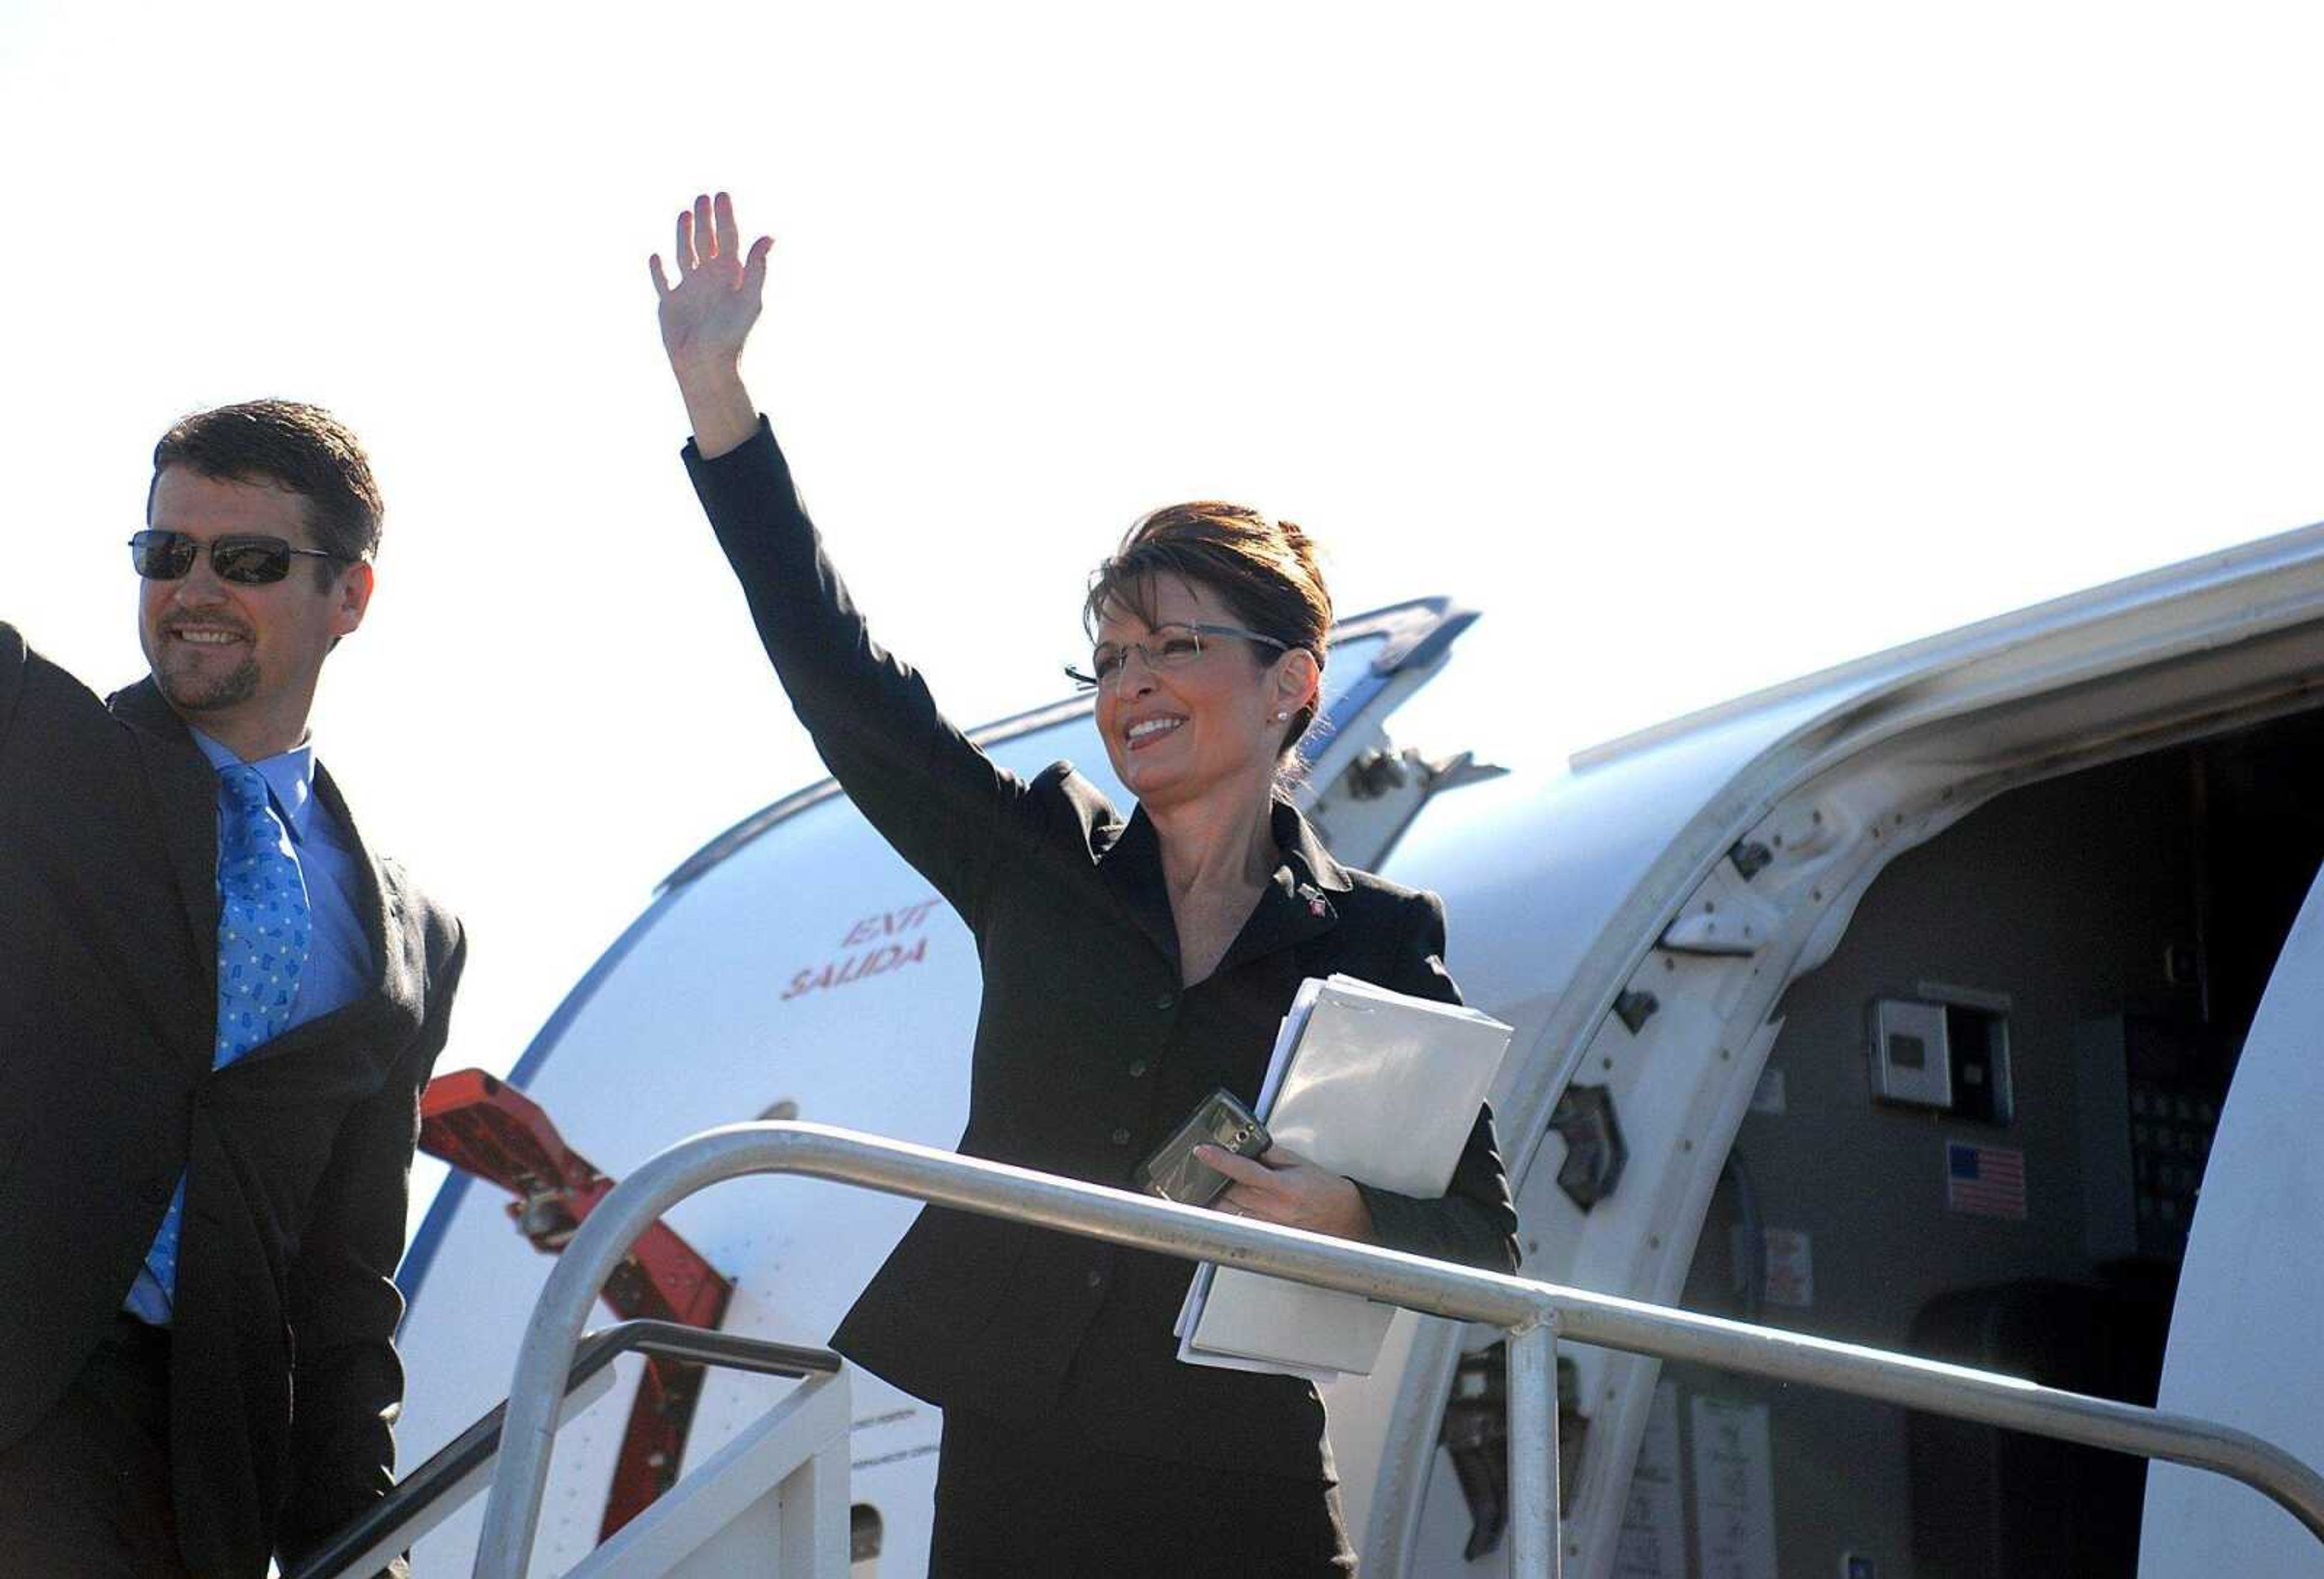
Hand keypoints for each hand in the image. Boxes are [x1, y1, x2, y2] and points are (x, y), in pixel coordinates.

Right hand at [650, 192, 772, 378]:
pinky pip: (662, 282)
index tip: (721, 195)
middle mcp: (709, 279)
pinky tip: (655, 256)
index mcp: (730, 276)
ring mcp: (689, 290)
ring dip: (683, 235)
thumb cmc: (731, 335)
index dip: (726, 217)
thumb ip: (757, 268)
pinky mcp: (670, 304)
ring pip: (685, 255)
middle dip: (705, 220)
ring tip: (684, 214)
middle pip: (707, 242)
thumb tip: (769, 237)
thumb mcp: (749, 299)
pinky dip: (657, 270)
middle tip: (703, 197)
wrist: (706, 365)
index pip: (729, 239)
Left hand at [1195, 1144, 1374, 1242]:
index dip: (1220, 1161)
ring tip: (1207, 1188)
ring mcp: (1270, 1226)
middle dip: (1213, 1180)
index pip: (1243, 1171)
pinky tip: (1221, 1207)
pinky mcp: (1270, 1237)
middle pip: (1231, 1193)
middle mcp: (1275, 1209)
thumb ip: (1272, 1154)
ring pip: (1230, 1213)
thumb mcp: (1301, 1163)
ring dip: (1215, 1200)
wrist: (1348, 1219)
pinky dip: (1227, 1215)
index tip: (1203, 1152)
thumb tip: (1249, 1147)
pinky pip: (1240, 1226)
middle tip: (1201, 1169)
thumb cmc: (1327, 1191)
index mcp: (1283, 1186)